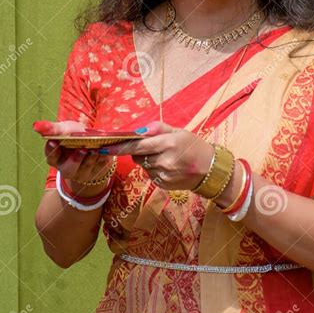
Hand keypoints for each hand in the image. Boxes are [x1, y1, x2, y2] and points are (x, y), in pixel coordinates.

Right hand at [43, 120, 114, 195]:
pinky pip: (99, 169)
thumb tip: (36, 125)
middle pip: (68, 169)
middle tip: (82, 149)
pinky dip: (102, 160)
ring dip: (90, 160)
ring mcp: (80, 173)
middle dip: (75, 160)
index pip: (51, 156)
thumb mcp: (65, 129)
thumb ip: (52, 128)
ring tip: (95, 149)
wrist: (94, 142)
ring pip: (84, 170)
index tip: (53, 142)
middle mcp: (66, 168)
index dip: (52, 150)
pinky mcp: (94, 173)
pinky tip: (104, 152)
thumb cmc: (74, 135)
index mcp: (55, 157)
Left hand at [98, 121, 213, 191]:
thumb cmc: (193, 146)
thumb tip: (138, 132)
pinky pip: (150, 175)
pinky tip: (168, 166)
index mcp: (167, 144)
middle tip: (153, 147)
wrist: (210, 170)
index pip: (137, 146)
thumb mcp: (178, 131)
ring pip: (143, 166)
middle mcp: (164, 161)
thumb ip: (157, 128)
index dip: (119, 147)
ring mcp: (163, 175)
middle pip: (137, 157)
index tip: (103, 147)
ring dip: (148, 160)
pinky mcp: (163, 185)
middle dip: (138, 151)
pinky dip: (154, 169)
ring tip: (165, 157)